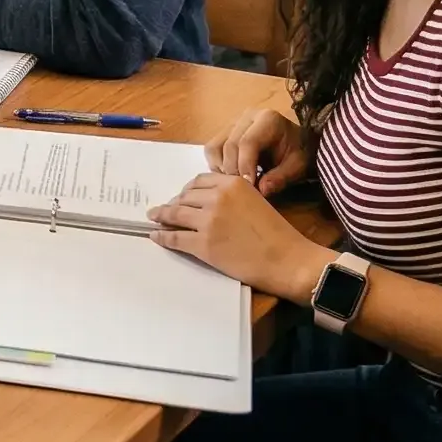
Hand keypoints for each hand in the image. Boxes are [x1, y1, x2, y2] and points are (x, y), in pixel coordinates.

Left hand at [149, 172, 330, 300]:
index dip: (188, 190)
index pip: (199, 182)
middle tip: (166, 209)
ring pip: (175, 213)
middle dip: (175, 202)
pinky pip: (175, 237)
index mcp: (232, 183)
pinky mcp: (202, 243)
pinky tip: (156, 235)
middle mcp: (217, 197)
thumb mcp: (256, 201)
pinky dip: (162, 236)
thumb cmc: (278, 234)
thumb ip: (233, 197)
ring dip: (162, 215)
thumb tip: (210, 203)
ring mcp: (207, 220)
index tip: (182, 195)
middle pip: (185, 196)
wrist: (287, 259)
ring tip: (154, 217)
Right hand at [204, 108, 311, 196]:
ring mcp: (233, 123)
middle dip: (234, 171)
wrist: (296, 143)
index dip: (245, 165)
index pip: (247, 142)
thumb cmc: (298, 153)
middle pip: (229, 145)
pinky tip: (230, 176)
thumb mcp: (298, 166)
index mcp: (268, 119)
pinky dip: (216, 165)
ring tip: (236, 183)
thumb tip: (261, 190)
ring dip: (221, 168)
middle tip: (243, 190)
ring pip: (215, 147)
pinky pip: (211, 149)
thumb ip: (281, 177)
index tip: (249, 186)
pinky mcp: (224, 132)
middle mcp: (246, 116)